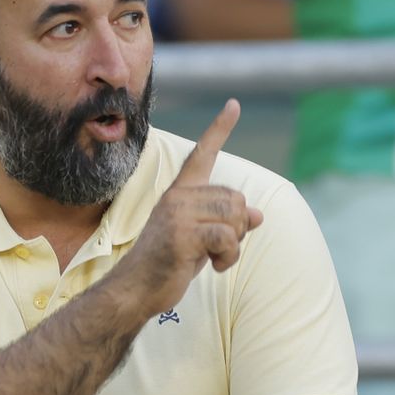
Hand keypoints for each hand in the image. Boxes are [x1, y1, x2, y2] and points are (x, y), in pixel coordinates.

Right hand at [105, 99, 262, 318]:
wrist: (136, 289)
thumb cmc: (169, 264)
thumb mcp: (203, 239)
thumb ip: (227, 223)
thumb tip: (259, 214)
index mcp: (180, 193)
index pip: (202, 154)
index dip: (219, 129)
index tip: (234, 105)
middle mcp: (178, 197)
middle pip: (235, 199)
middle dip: (237, 228)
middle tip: (218, 248)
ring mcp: (178, 214)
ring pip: (235, 217)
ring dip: (234, 245)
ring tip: (214, 258)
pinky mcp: (181, 235)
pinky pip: (228, 238)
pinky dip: (229, 257)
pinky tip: (214, 267)